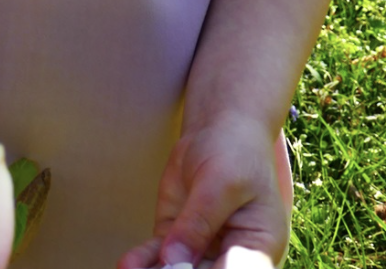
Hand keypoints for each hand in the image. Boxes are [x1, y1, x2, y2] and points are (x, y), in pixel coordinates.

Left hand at [117, 114, 291, 268]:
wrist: (218, 131)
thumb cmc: (234, 152)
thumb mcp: (220, 183)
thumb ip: (198, 223)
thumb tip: (173, 262)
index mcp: (258, 249)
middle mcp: (231, 257)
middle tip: (158, 268)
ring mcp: (201, 250)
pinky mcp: (176, 237)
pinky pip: (159, 255)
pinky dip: (142, 261)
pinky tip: (128, 264)